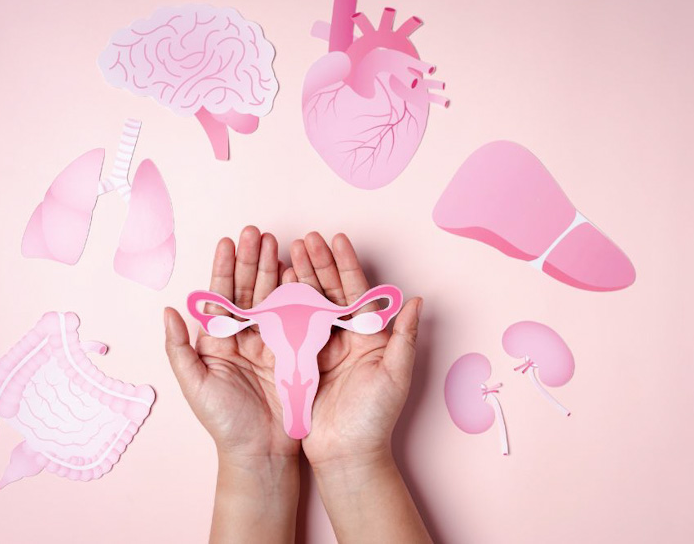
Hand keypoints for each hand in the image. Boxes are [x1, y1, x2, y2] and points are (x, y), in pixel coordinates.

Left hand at [164, 226, 299, 460]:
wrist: (261, 452)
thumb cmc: (223, 422)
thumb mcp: (194, 385)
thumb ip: (179, 348)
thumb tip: (168, 310)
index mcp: (219, 341)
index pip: (221, 295)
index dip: (225, 268)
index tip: (228, 242)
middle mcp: (244, 336)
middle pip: (248, 290)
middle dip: (252, 260)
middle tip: (256, 232)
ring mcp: (271, 342)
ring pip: (272, 297)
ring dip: (274, 269)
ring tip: (277, 243)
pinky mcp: (294, 351)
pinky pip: (295, 317)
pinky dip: (297, 293)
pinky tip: (298, 272)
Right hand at [282, 232, 422, 469]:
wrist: (346, 454)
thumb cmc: (375, 418)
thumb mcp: (395, 375)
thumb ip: (405, 337)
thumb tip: (417, 300)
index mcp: (368, 336)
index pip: (357, 291)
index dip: (346, 264)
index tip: (336, 239)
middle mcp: (344, 337)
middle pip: (330, 291)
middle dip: (318, 263)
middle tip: (305, 238)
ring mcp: (321, 348)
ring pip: (308, 304)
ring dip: (300, 277)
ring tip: (288, 251)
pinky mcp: (300, 361)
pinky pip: (290, 327)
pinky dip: (283, 305)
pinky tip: (276, 285)